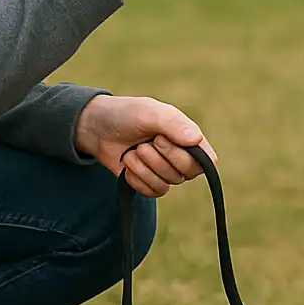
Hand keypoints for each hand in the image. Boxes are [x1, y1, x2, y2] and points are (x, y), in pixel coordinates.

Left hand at [74, 94, 215, 197]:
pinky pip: (151, 192)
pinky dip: (137, 179)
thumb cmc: (127, 114)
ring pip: (167, 185)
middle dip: (160, 160)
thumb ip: (174, 124)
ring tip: (131, 152)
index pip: (206, 161)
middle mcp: (180, 156)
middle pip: (185, 174)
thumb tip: (196, 139)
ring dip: (144, 169)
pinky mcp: (148, 183)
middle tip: (143, 144)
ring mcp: (164, 171)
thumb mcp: (150, 112)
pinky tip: (128, 164)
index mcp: (187, 137)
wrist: (97, 128)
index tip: (161, 139)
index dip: (187, 157)